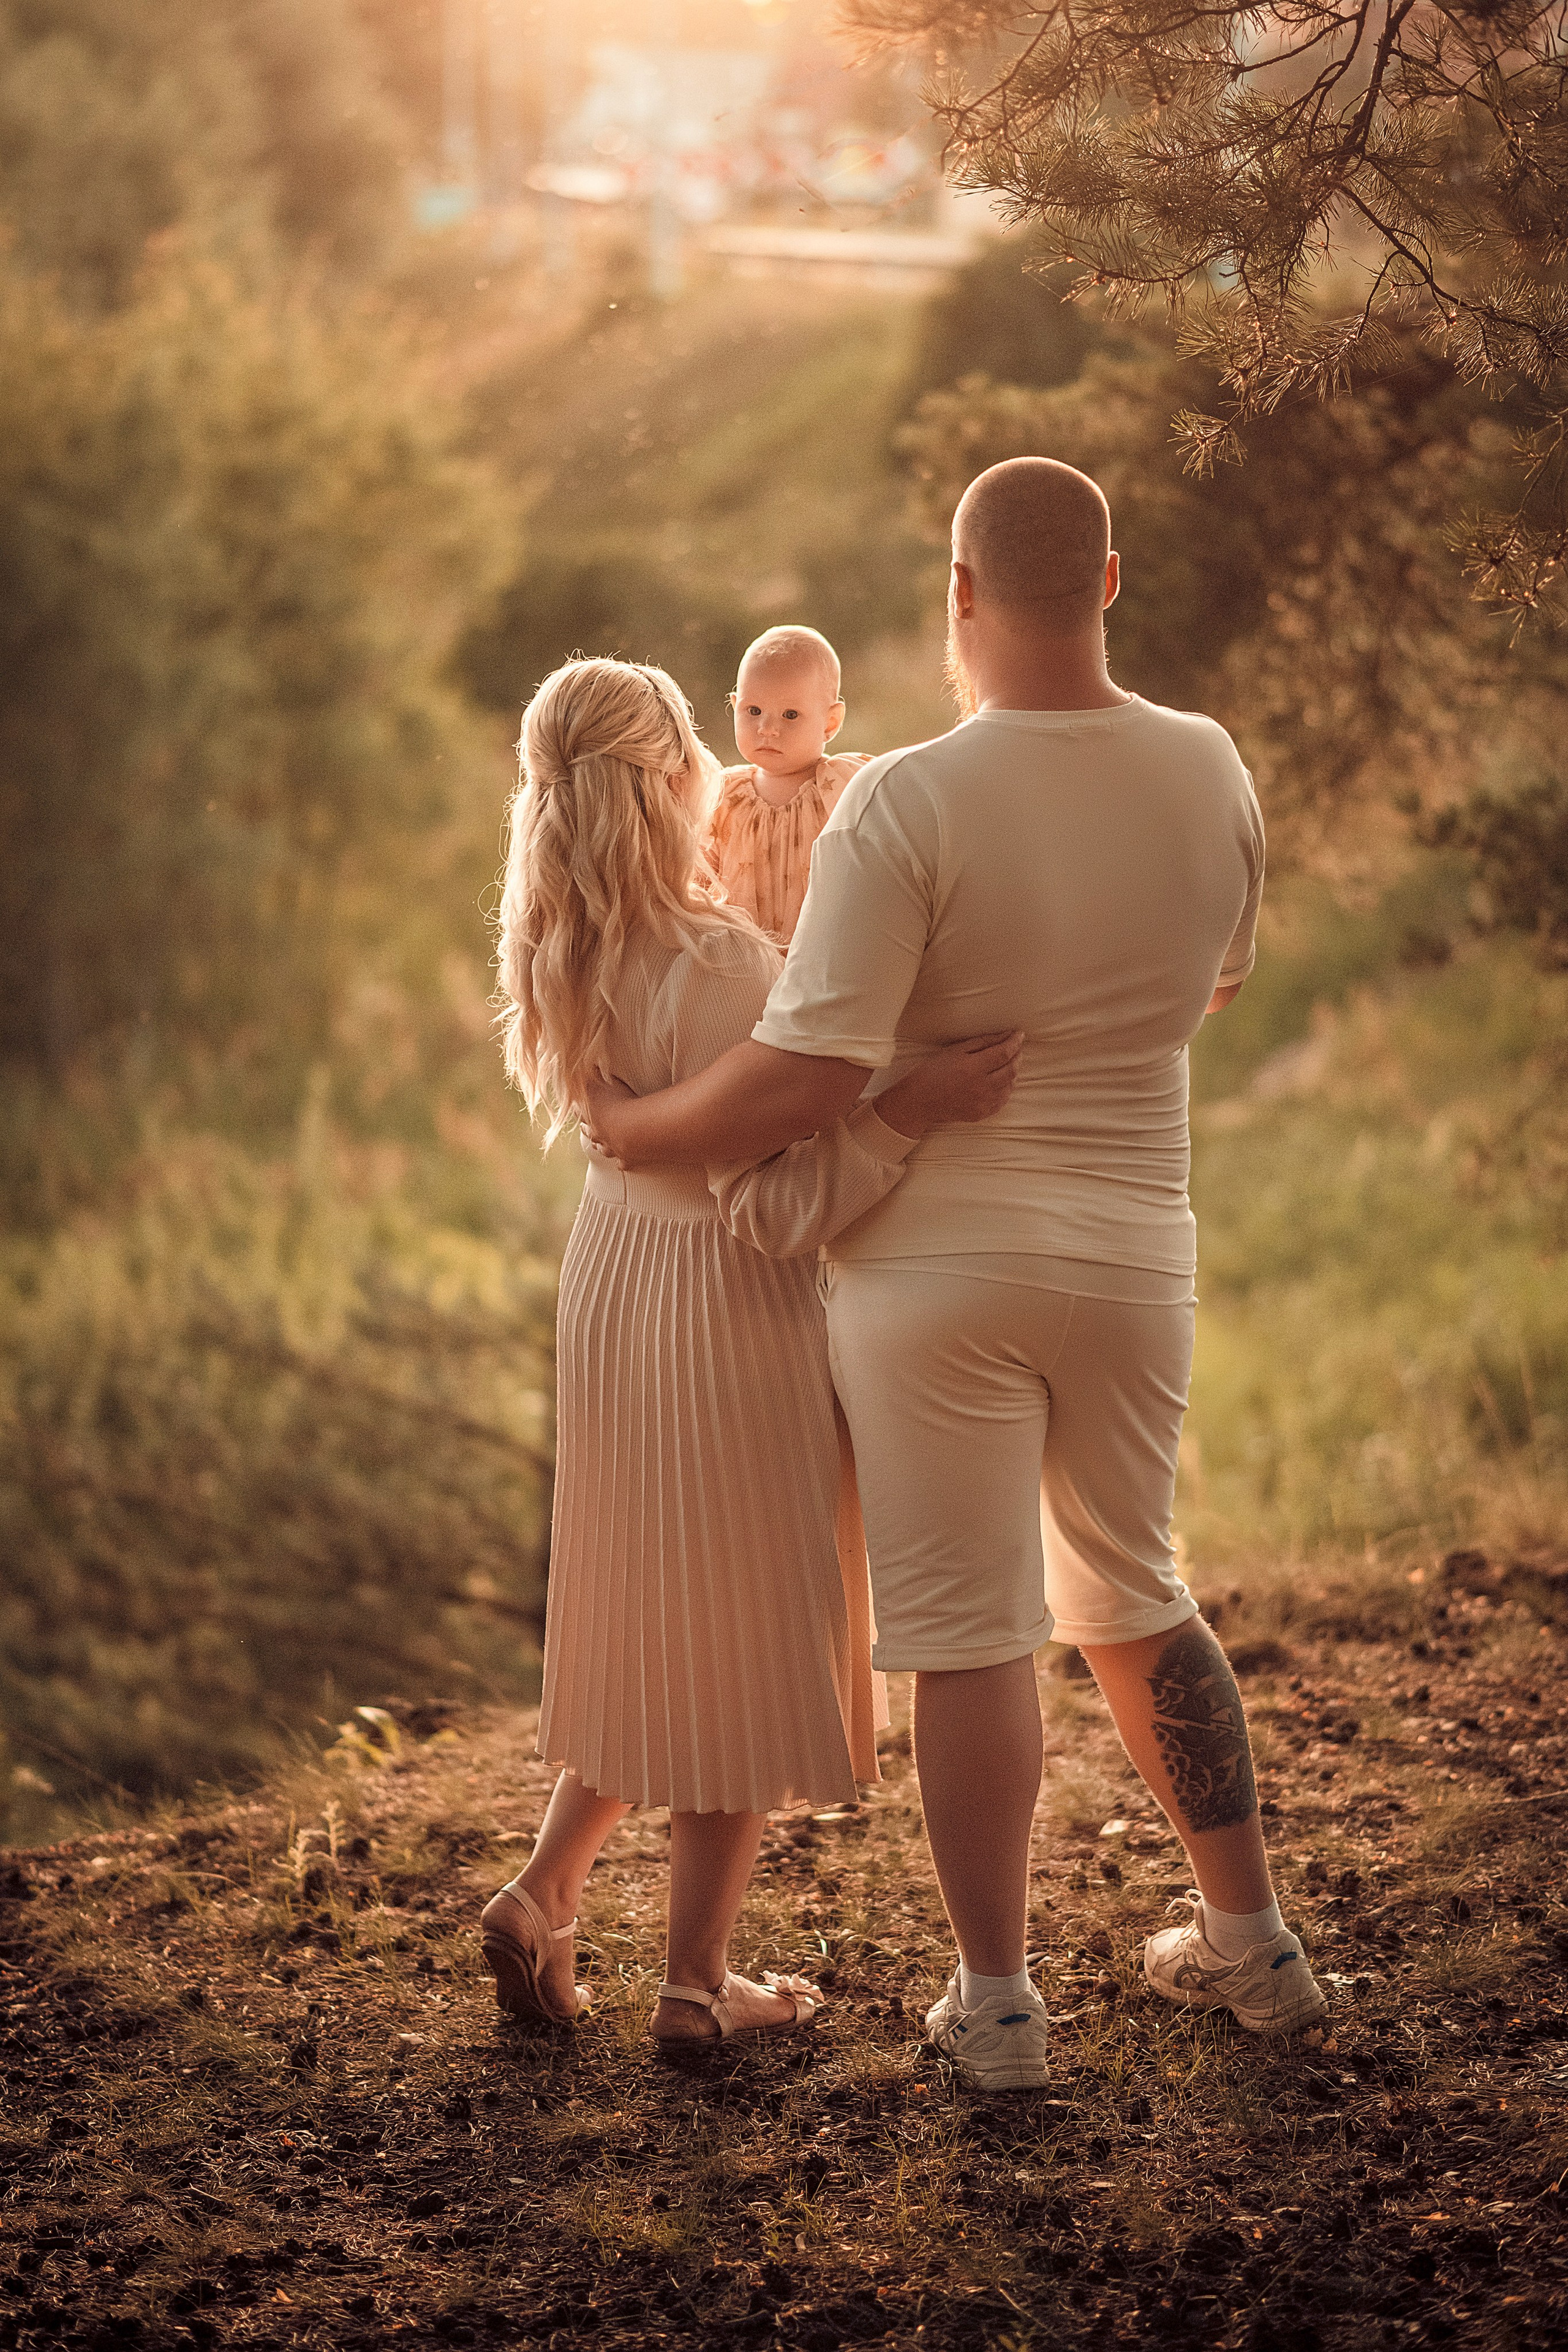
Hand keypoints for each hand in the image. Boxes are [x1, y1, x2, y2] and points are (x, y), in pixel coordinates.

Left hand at [581, 1073, 637, 1163]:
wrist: (635, 1130)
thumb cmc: (621, 1102)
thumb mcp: (609, 1081)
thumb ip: (597, 1074)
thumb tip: (587, 1063)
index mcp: (591, 1114)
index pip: (579, 1110)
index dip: (577, 1107)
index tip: (575, 1105)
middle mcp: (598, 1133)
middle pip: (588, 1131)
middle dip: (587, 1128)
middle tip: (586, 1127)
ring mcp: (611, 1148)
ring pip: (602, 1148)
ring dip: (601, 1146)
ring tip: (600, 1146)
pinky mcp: (626, 1159)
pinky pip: (622, 1163)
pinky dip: (621, 1162)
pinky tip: (621, 1163)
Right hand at [875, 1030, 1024, 1139]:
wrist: (919, 1101)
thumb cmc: (933, 1071)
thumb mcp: (955, 1050)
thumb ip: (982, 1043)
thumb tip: (1005, 1036)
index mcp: (973, 1068)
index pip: (1003, 1053)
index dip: (1014, 1042)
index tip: (1018, 1035)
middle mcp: (981, 1087)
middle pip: (1011, 1070)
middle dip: (1017, 1056)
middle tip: (1015, 1048)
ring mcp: (983, 1103)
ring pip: (1010, 1086)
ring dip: (1012, 1072)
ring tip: (1007, 1063)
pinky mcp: (982, 1114)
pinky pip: (1002, 1100)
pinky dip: (1006, 1088)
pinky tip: (1000, 1081)